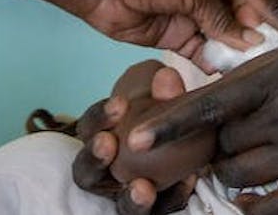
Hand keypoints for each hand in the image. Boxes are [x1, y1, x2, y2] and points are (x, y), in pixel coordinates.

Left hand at [73, 0, 258, 58]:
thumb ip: (221, 15)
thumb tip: (251, 40)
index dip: (259, 12)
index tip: (271, 34)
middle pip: (236, 18)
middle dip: (248, 36)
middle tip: (263, 59)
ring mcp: (191, 17)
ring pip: (220, 38)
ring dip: (232, 52)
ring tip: (248, 70)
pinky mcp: (176, 38)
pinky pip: (200, 52)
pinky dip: (212, 63)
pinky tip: (224, 75)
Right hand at [73, 62, 196, 214]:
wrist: (191, 146)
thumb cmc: (165, 120)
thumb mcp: (164, 100)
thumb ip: (165, 91)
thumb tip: (166, 77)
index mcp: (101, 139)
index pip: (88, 128)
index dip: (99, 117)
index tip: (120, 104)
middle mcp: (106, 173)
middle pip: (86, 173)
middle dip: (94, 158)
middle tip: (107, 143)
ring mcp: (127, 195)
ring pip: (120, 205)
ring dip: (129, 198)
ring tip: (142, 188)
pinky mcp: (154, 209)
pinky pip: (161, 210)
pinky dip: (172, 197)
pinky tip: (188, 182)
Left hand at [126, 0, 277, 214]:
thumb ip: (277, 3)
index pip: (212, 105)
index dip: (171, 122)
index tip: (136, 135)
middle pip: (223, 142)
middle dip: (209, 141)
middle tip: (204, 136)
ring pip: (241, 175)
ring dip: (227, 170)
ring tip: (225, 159)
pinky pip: (276, 208)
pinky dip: (253, 209)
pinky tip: (243, 203)